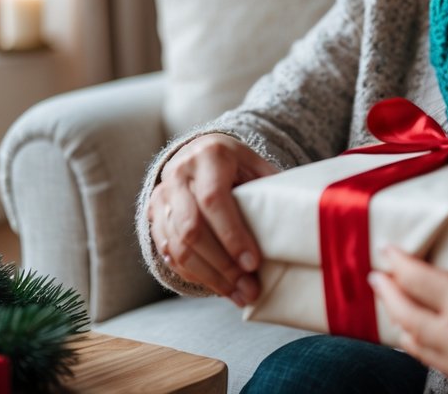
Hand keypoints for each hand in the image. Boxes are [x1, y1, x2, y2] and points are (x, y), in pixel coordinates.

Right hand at [147, 134, 277, 305]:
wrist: (197, 153)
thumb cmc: (235, 163)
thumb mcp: (254, 163)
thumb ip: (269, 187)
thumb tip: (294, 220)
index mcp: (209, 156)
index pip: (214, 200)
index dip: (232, 235)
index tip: (253, 263)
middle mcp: (179, 175)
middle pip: (192, 229)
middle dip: (222, 265)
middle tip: (249, 289)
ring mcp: (161, 197)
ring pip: (177, 246)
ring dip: (209, 276)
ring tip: (238, 294)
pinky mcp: (154, 218)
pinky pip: (169, 254)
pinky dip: (194, 275)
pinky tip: (218, 286)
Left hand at [369, 207, 447, 387]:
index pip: (414, 279)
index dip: (396, 262)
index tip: (385, 249)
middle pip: (404, 312)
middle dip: (386, 292)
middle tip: (375, 276)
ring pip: (413, 340)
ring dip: (397, 319)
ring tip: (392, 302)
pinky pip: (431, 360)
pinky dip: (415, 345)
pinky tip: (416, 336)